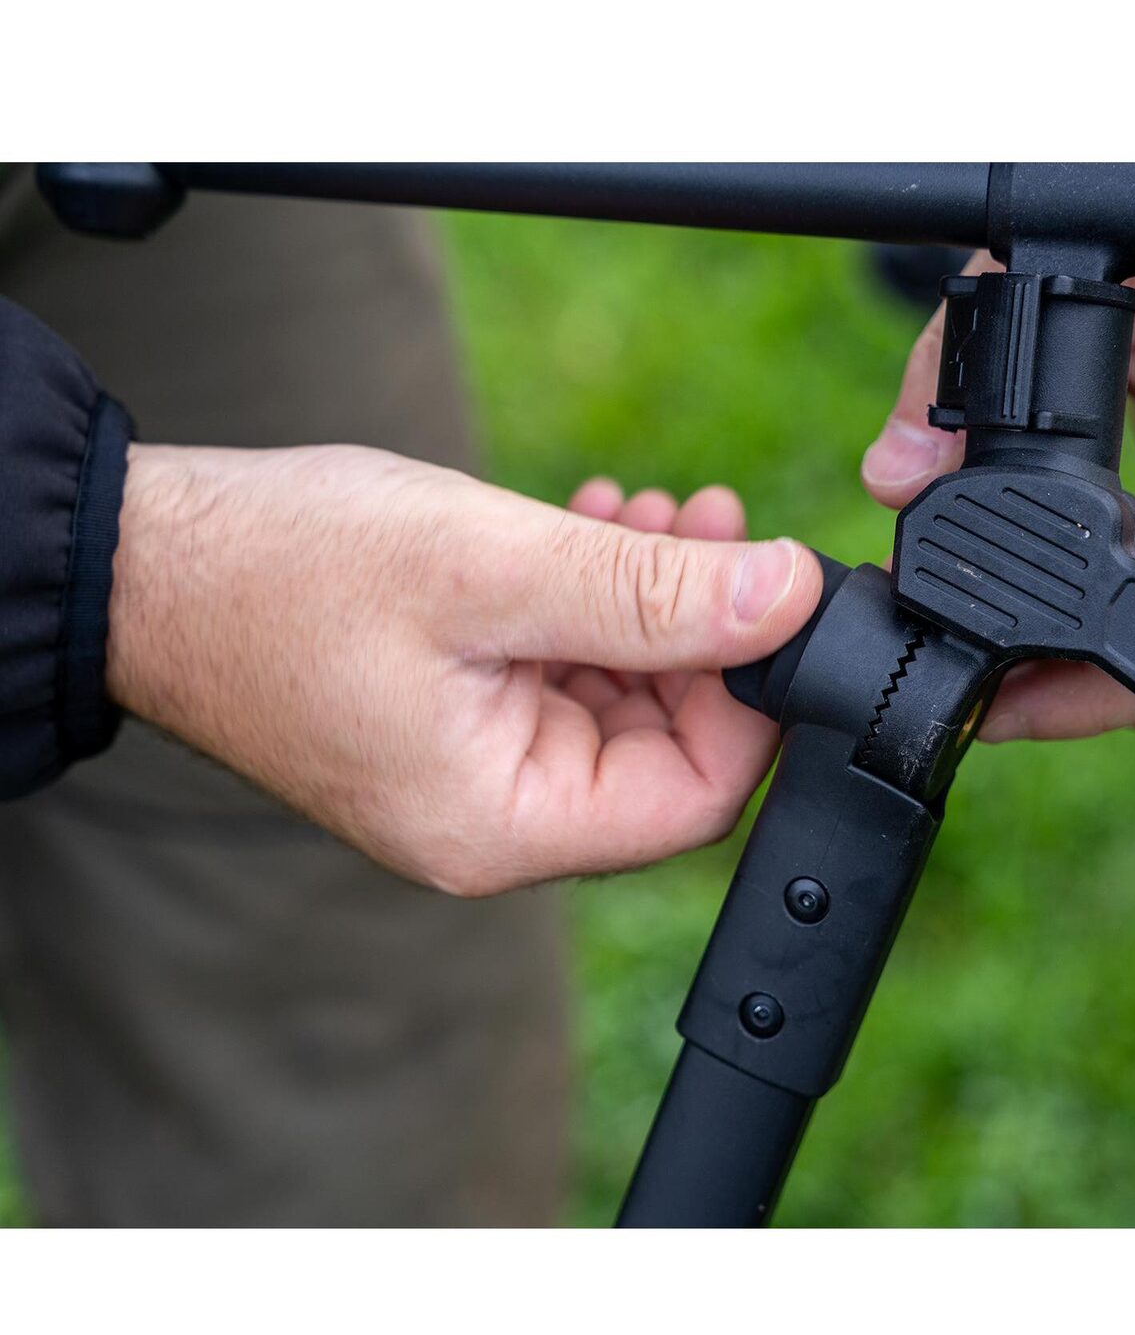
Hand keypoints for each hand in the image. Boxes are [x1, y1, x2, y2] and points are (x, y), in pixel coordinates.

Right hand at [108, 444, 820, 892]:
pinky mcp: (460, 720)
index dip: (755, 698)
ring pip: (621, 701)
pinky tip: (598, 526)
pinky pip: (564, 676)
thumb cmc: (285, 573)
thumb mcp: (492, 569)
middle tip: (714, 523)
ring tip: (653, 511)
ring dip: (655, 601)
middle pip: (667, 748)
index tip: (771, 594)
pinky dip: (597, 603)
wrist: (147, 563)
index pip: (696, 796)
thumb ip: (651, 595)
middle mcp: (497, 819)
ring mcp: (477, 771)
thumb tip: (787, 598)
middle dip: (706, 630)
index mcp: (504, 823)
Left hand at [861, 255, 1134, 739]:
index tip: (1018, 702)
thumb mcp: (1031, 282)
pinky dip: (1102, 623)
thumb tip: (895, 478)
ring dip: (1086, 668)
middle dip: (1081, 692)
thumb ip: (949, 380)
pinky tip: (1035, 621)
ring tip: (993, 666)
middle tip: (981, 698)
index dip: (1110, 682)